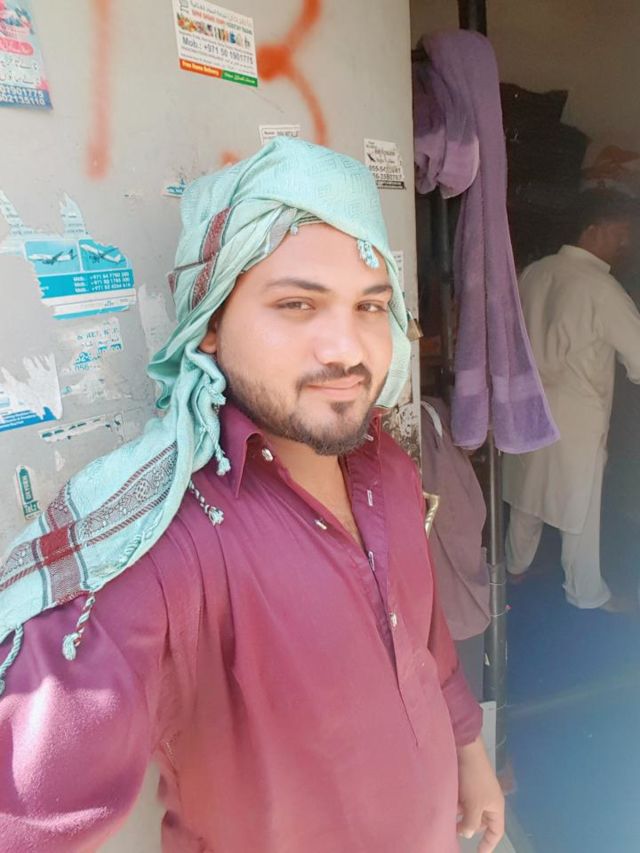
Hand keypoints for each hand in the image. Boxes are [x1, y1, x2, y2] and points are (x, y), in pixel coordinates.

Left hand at [456, 736, 504, 851]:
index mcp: (496, 807)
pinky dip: (457, 805)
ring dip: (460, 816)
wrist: (466, 750)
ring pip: (470, 812)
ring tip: (449, 817)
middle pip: (481, 822)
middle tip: (455, 830)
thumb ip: (471, 823)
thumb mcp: (474, 805)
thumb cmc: (474, 779)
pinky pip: (463, 801)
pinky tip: (447, 805)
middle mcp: (488, 801)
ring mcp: (477, 792)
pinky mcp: (467, 785)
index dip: (489, 844)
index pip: (496, 831)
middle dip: (469, 827)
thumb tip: (467, 834)